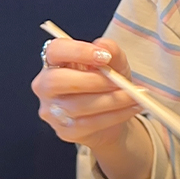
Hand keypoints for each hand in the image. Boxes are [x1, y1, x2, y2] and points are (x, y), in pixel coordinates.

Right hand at [31, 37, 143, 151]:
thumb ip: (111, 51)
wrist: (112, 116)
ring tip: (134, 95)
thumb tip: (103, 47)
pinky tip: (131, 107)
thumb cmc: (107, 85)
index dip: (78, 51)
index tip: (104, 57)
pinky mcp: (66, 131)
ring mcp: (52, 111)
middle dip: (93, 80)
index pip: (55, 50)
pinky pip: (90, 123)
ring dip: (112, 100)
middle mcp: (45, 86)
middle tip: (118, 81)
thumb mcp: (115, 64)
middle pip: (57, 81)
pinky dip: (116, 114)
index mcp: (54, 62)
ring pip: (78, 105)